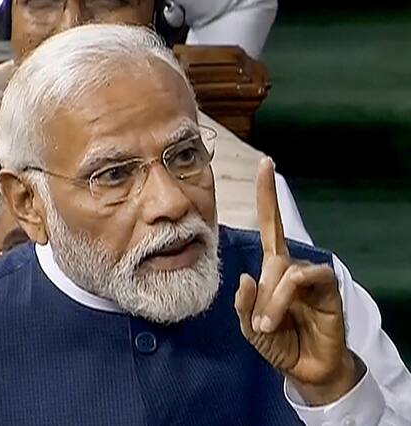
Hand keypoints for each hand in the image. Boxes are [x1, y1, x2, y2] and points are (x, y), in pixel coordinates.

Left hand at [234, 158, 362, 405]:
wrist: (306, 369)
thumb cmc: (279, 343)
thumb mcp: (250, 327)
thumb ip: (244, 304)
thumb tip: (245, 276)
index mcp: (273, 269)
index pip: (270, 225)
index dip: (267, 196)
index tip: (266, 164)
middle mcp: (291, 266)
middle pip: (271, 256)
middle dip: (262, 295)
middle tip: (261, 326)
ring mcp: (311, 275)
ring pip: (284, 270)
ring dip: (272, 302)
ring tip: (268, 327)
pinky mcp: (328, 287)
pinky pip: (303, 277)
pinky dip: (284, 297)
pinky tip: (278, 318)